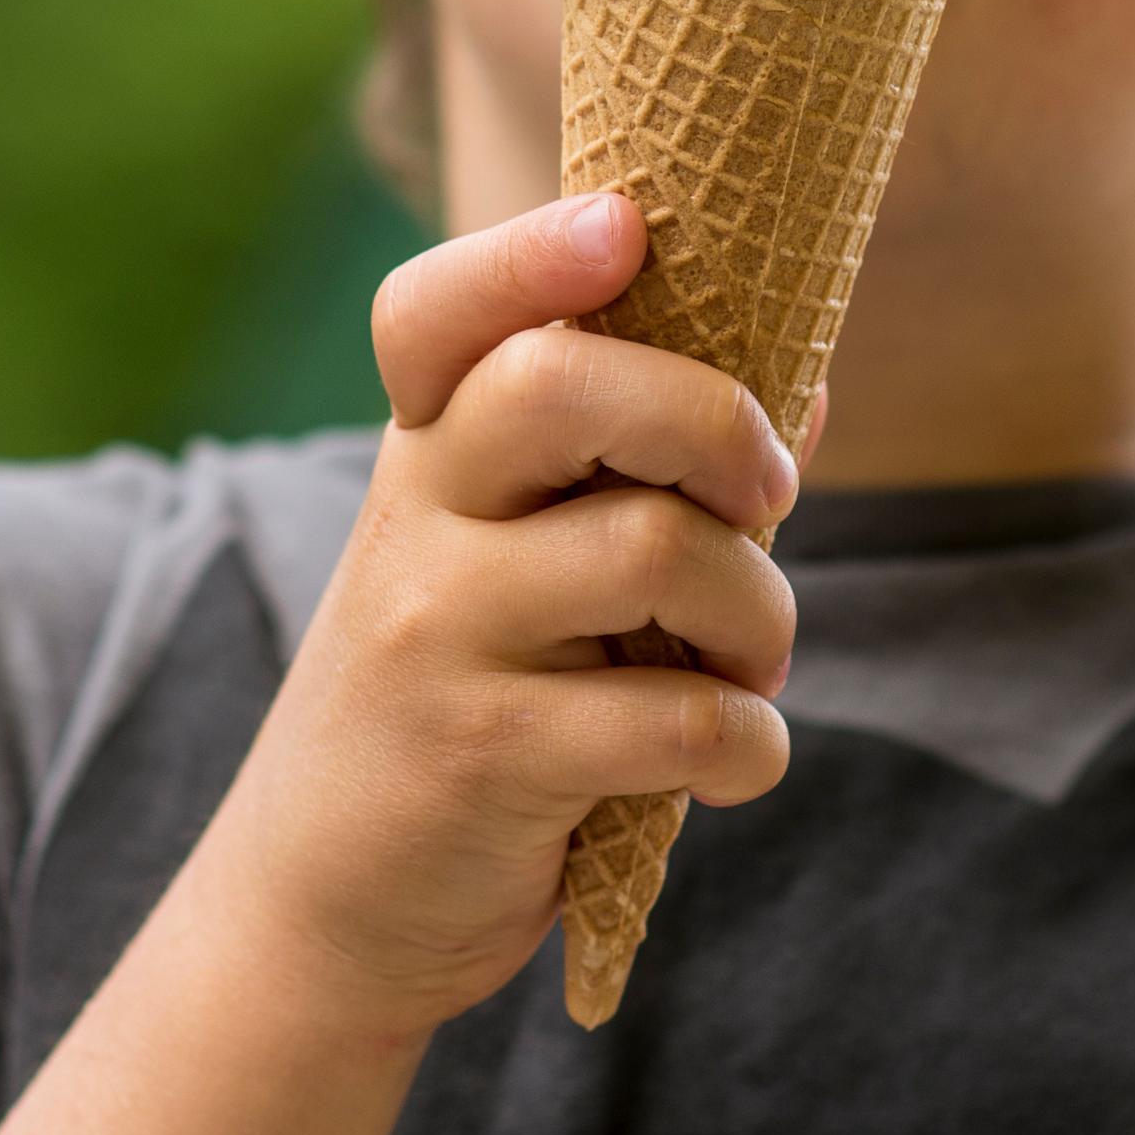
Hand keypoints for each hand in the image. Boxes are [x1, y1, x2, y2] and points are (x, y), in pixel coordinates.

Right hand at [190, 190, 801, 1038]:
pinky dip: (750, 743)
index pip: (439, 310)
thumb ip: (647, 466)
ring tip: (752, 661)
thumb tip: (810, 372)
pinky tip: (735, 759)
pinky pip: (677, 718)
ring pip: (655, 549)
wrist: (324, 905)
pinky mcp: (484, 758)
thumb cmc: (471, 696)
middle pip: (561, 385)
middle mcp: (419, 517)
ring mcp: (440, 634)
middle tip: (767, 498)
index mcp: (429, 447)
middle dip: (719, 422)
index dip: (530, 251)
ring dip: (762, 611)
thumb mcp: (517, 562)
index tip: (625, 228)